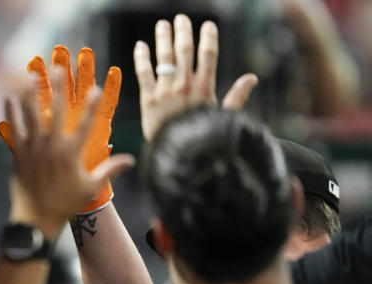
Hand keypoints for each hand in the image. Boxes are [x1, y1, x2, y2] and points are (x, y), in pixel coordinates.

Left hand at [0, 46, 120, 212]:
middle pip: (57, 112)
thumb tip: (131, 159)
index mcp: (72, 153)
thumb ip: (110, 170)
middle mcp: (52, 147)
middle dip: (59, 88)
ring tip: (32, 76)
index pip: (87, 125)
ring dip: (32, 95)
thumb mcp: (91, 187)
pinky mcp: (18, 155)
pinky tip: (9, 98)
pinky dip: (10, 115)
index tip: (97, 88)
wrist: (37, 218)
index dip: (93, 106)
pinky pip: (13, 131)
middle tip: (59, 68)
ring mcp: (33, 149)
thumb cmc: (66, 204)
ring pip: (32, 117)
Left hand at [134, 14, 258, 141]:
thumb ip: (236, 97)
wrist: (176, 156)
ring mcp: (165, 92)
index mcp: (205, 88)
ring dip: (163, 38)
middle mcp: (185, 86)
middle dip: (183, 31)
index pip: (209, 55)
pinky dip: (141, 57)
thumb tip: (252, 78)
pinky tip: (141, 45)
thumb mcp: (222, 118)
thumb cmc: (200, 137)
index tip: (208, 25)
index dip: (208, 37)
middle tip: (181, 18)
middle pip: (185, 50)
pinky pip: (144, 73)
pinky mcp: (148, 99)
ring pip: (164, 57)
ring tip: (163, 25)